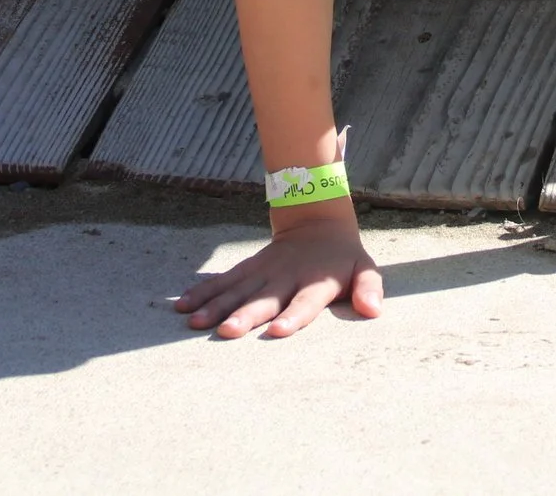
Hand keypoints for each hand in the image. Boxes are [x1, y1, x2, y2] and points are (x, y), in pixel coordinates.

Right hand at [174, 201, 383, 338]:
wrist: (318, 222)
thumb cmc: (342, 259)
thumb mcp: (365, 268)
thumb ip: (368, 289)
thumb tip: (373, 311)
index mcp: (315, 280)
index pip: (305, 301)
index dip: (293, 317)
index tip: (277, 332)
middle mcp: (286, 276)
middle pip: (264, 298)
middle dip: (245, 315)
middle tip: (226, 332)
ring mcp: (264, 271)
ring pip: (237, 289)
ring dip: (215, 305)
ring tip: (195, 322)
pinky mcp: (248, 268)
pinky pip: (223, 281)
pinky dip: (203, 292)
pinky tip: (182, 306)